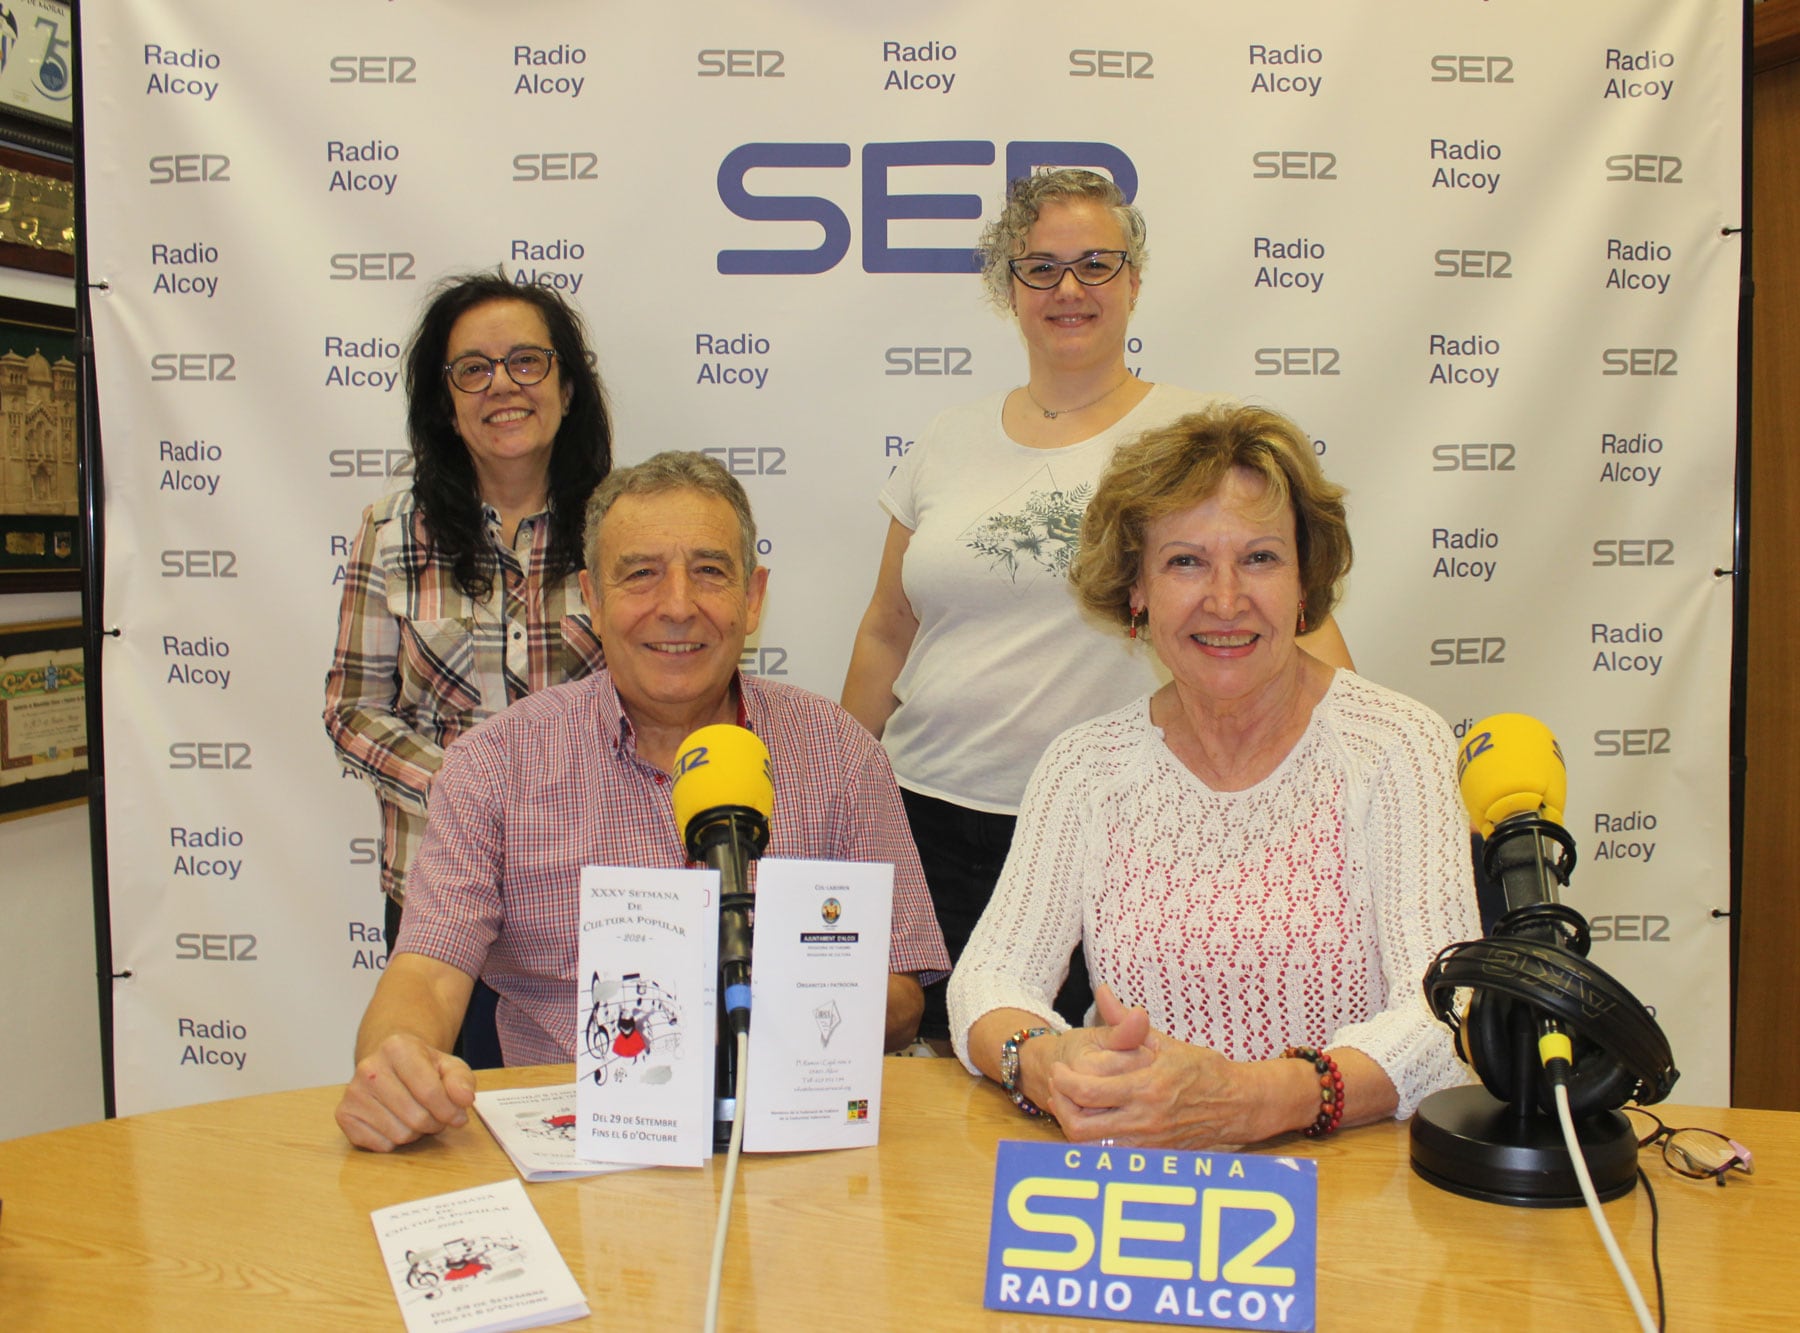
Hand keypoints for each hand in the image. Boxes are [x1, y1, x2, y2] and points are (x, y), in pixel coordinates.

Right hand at [334, 1032, 476, 1151]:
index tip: (458, 1115)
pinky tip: (395, 1121)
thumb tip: (465, 1099)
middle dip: (434, 1122)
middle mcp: (369, 1068)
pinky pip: (380, 1145)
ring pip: (399, 1135)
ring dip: (416, 1132)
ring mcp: (353, 1092)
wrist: (390, 1063)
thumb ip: (462, 1080)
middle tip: (436, 1114)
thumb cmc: (423, 1067)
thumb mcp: (450, 1066)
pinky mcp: (344, 1115)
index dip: (450, 1111)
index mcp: (397, 1047)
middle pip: (416, 1117)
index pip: (430, 1092)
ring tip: (415, 1114)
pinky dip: (395, 1141)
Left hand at [1043, 987, 1253, 1149]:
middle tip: (1059, 1089)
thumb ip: (1127, 1022)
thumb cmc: (1203, 1070)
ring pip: (1091, 1146)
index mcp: (1146, 1087)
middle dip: (1061, 1106)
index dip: (1063, 1082)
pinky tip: (1094, 1121)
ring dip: (1074, 1125)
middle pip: (1081, 1125)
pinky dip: (1094, 1141)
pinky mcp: (1152, 1155)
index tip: (1058, 1070)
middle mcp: (1144, 1120)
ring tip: (1072, 1104)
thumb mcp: (1164, 1042)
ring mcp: (1148, 1142)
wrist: (1237, 1105)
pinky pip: (1110, 1155)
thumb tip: (1102, 992)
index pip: (1087, 1092)